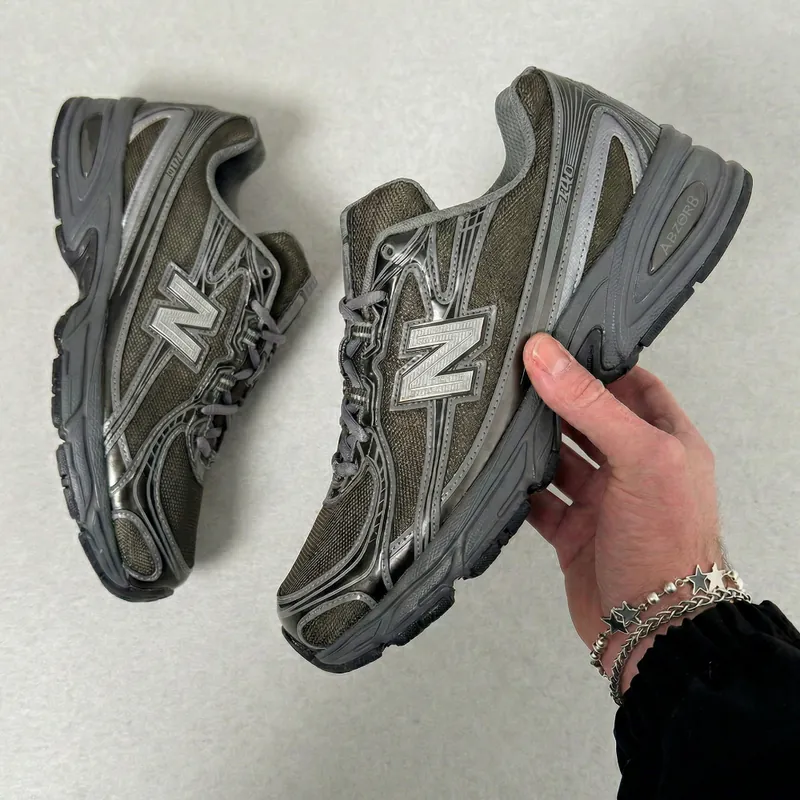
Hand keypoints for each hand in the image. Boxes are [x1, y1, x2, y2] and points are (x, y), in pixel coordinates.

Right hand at [523, 334, 722, 692]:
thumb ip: (589, 404)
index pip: (633, 386)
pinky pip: (539, 502)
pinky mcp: (574, 533)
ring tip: (498, 417)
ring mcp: (603, 502)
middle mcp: (633, 469)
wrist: (654, 628)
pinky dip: (519, 489)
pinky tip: (496, 472)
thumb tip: (546, 355)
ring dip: (532, 444)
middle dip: (554, 401)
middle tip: (514, 376)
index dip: (599, 364)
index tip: (558, 345)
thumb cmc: (667, 542)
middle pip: (588, 421)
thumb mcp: (637, 457)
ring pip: (559, 460)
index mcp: (665, 442)